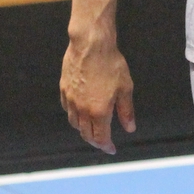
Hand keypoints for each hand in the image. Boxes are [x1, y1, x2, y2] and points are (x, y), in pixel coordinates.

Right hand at [60, 32, 134, 153]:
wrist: (90, 44)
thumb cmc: (111, 64)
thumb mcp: (125, 88)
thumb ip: (126, 111)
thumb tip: (129, 128)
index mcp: (99, 112)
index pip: (101, 138)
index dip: (106, 146)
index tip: (111, 149)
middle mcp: (82, 109)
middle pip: (86, 134)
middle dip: (95, 141)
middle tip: (102, 142)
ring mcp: (70, 100)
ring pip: (75, 123)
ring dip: (83, 129)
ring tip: (92, 128)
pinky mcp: (64, 89)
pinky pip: (68, 109)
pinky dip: (74, 115)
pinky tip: (80, 112)